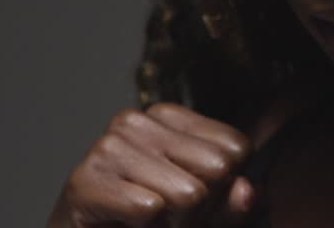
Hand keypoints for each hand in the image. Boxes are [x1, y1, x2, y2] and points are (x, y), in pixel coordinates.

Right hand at [47, 102, 254, 227]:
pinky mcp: (84, 179)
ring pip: (188, 193)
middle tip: (170, 217)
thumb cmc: (143, 224)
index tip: (195, 202)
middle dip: (204, 207)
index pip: (236, 147)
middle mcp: (137, 120)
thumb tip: (249, 192)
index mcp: (169, 116)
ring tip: (147, 223)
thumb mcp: (201, 212)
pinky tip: (125, 226)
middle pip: (218, 168)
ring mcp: (108, 146)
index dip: (226, 187)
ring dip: (175, 224)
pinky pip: (150, 209)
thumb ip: (231, 204)